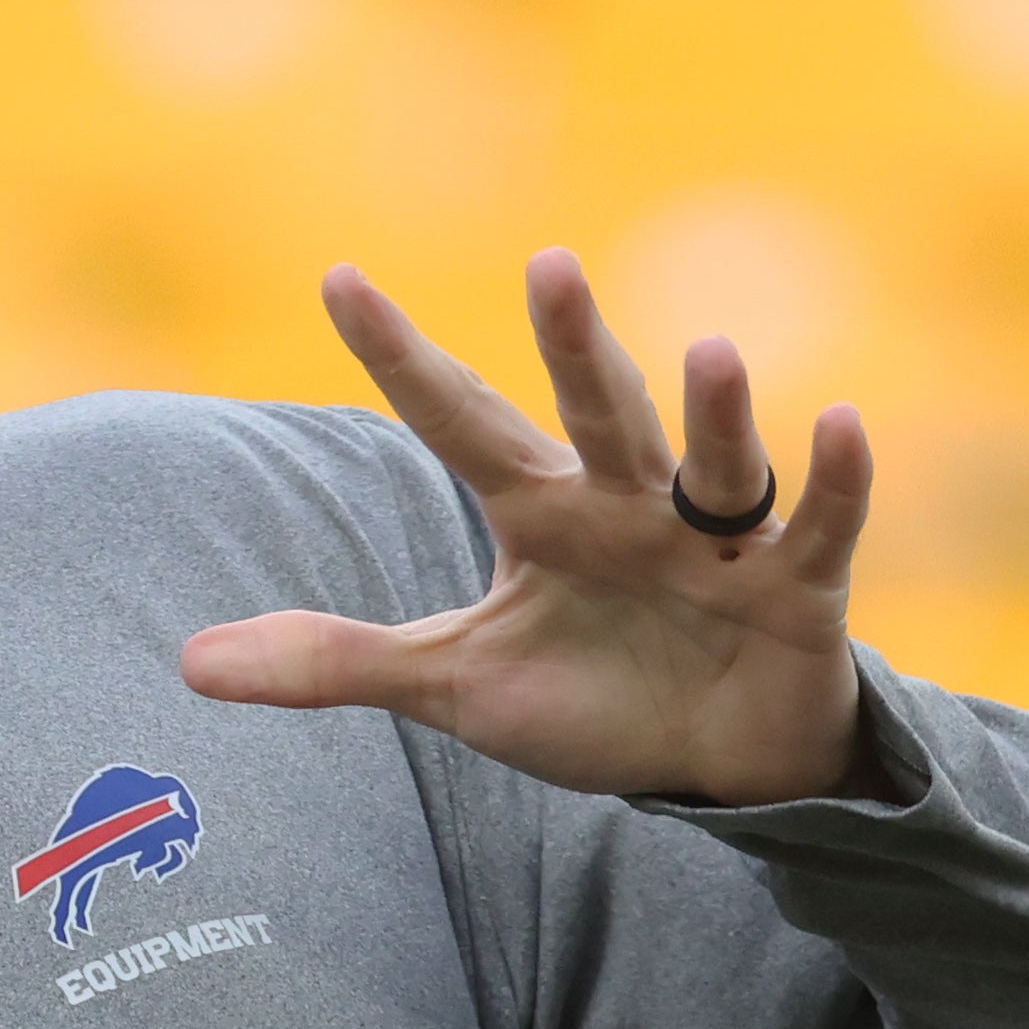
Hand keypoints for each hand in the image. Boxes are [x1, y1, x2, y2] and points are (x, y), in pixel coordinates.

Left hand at [183, 253, 875, 805]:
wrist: (714, 765)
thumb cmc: (592, 699)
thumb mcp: (455, 685)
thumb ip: (334, 663)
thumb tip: (187, 663)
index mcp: (540, 511)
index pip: (456, 420)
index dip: (400, 357)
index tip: (336, 277)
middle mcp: (626, 502)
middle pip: (592, 412)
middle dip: (572, 344)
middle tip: (548, 263)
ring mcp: (716, 539)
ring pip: (713, 461)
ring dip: (715, 409)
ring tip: (708, 349)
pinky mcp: (798, 588)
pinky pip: (821, 525)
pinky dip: (837, 481)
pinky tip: (841, 422)